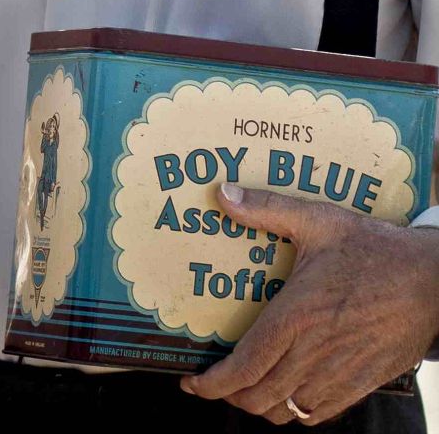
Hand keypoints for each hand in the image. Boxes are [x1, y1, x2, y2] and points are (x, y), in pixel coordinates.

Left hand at [182, 182, 438, 423]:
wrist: (433, 279)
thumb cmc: (375, 248)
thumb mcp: (319, 220)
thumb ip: (266, 209)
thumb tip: (221, 193)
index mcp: (295, 317)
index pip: (243, 367)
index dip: (212, 384)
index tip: (191, 382)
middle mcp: (314, 353)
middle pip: (258, 397)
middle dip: (228, 395)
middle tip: (215, 381)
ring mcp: (340, 373)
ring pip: (286, 411)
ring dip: (260, 405)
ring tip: (246, 387)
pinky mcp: (363, 383)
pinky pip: (319, 413)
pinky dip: (295, 411)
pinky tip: (286, 391)